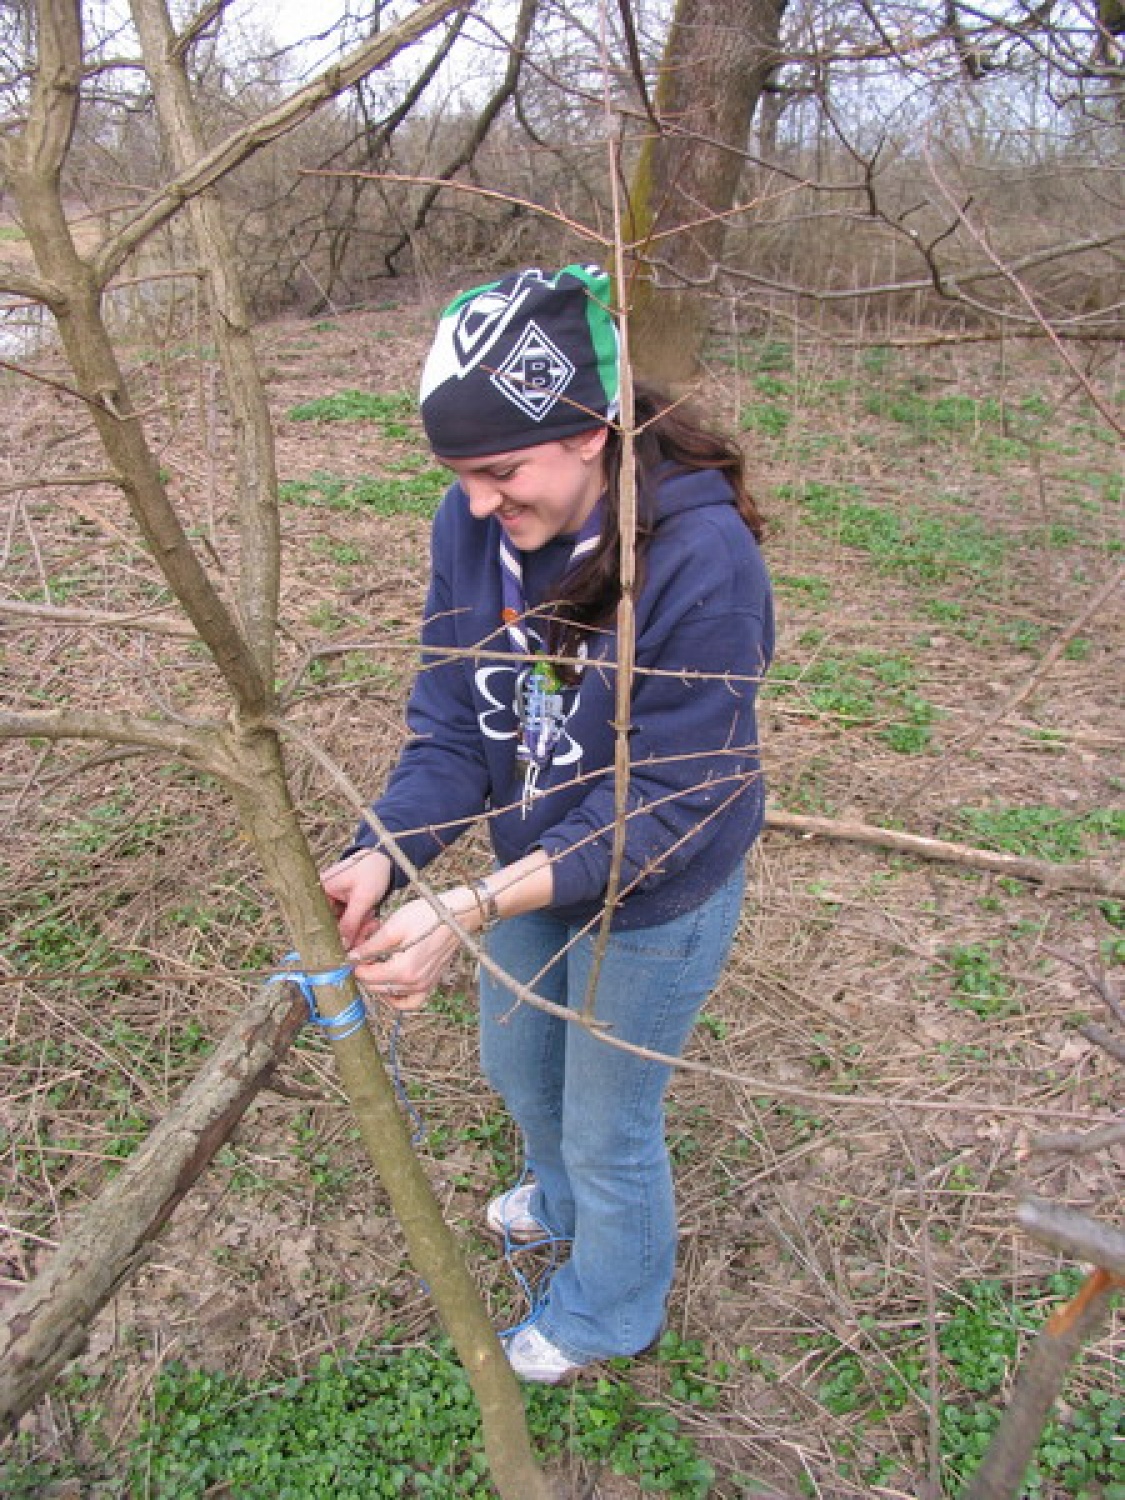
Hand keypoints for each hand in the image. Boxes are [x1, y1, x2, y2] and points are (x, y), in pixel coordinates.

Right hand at [321, 848, 392, 949]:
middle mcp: (323, 897)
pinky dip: (361, 922)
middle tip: (368, 929)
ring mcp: (334, 902)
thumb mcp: (362, 898)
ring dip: (358, 928)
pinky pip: (349, 921)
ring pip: (342, 926)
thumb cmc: (372, 872)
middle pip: (331, 925)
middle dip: (351, 931)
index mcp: (320, 891)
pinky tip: (372, 917)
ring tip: (372, 921)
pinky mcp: (344, 905)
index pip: (318, 920)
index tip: (344, 946)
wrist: (386, 860)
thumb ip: (350, 922)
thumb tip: (341, 945)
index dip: (330, 935)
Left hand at [346, 892, 474, 1011]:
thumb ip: (371, 946)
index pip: (366, 977)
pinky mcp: (430, 984)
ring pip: (389, 995)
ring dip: (378, 982)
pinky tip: (391, 984)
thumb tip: (352, 957)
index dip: (355, 965)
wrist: (455, 916)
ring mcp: (423, 986)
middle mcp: (414, 983)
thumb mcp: (393, 927)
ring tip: (376, 964)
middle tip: (364, 953)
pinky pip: (410, 1002)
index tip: (353, 952)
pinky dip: (397, 998)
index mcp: (402, 970)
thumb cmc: (426, 916)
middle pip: (375, 987)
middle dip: (365, 972)